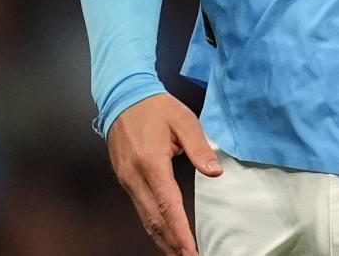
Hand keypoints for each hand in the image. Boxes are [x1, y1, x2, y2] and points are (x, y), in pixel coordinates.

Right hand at [107, 94, 222, 255]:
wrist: (123, 97)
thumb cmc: (155, 107)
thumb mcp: (184, 120)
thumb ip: (199, 147)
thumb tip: (215, 171)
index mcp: (151, 162)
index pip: (168, 204)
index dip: (180, 230)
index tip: (190, 249)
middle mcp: (135, 176)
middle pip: (153, 219)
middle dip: (171, 242)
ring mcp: (126, 179)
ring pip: (144, 217)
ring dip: (161, 238)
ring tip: (178, 253)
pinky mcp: (124, 179)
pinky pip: (139, 207)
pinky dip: (152, 224)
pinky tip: (163, 233)